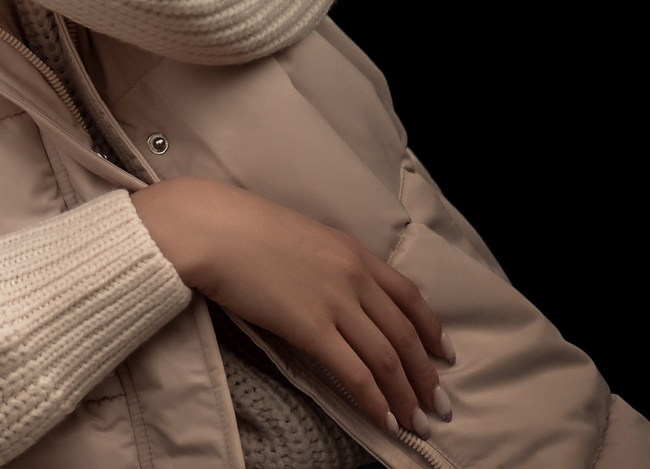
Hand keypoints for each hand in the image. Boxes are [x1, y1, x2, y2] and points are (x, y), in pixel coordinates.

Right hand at [134, 177, 451, 436]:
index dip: (432, 330)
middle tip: (438, 406)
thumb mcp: (298, 235)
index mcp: (351, 250)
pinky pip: (355, 373)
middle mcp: (353, 276)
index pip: (409, 296)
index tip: (443, 355)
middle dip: (426, 376)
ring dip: (406, 397)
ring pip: (386, 359)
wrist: (207, 227)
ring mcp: (335, 302)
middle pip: (404, 335)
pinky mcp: (311, 327)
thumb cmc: (238, 226)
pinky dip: (375, 401)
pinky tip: (384, 420)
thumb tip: (334, 292)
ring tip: (418, 423)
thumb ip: (326, 261)